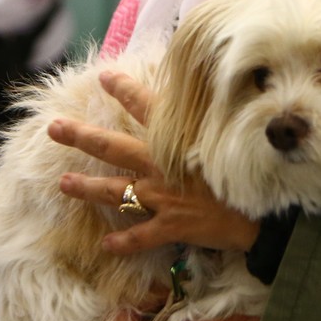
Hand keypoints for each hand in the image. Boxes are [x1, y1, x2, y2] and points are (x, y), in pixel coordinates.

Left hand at [50, 71, 260, 255]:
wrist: (265, 215)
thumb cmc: (249, 172)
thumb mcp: (227, 140)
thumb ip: (207, 124)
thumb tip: (199, 103)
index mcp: (178, 143)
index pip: (148, 109)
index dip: (126, 90)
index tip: (104, 76)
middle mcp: (163, 167)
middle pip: (115, 148)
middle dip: (82, 136)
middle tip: (54, 127)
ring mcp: (164, 198)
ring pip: (117, 192)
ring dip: (88, 188)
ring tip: (63, 183)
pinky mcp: (172, 226)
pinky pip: (141, 236)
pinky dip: (124, 243)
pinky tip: (105, 245)